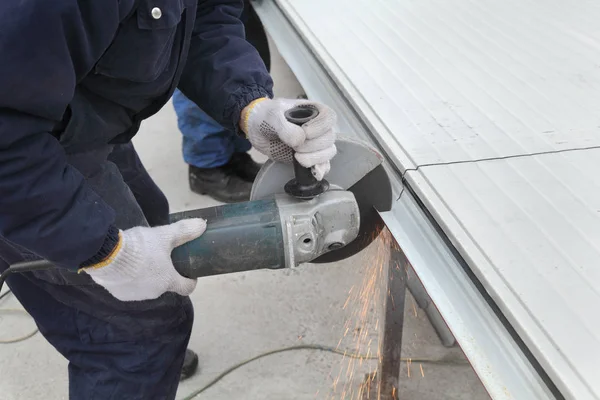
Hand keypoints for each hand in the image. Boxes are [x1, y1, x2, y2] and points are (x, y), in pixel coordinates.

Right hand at [83, 219, 206, 301]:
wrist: (107, 256)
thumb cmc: (141, 247)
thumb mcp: (165, 235)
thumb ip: (184, 231)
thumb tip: (203, 224)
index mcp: (168, 281)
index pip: (186, 288)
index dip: (190, 280)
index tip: (189, 272)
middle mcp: (154, 293)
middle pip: (165, 284)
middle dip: (165, 273)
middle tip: (160, 257)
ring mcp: (136, 296)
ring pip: (147, 286)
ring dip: (147, 276)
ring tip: (141, 259)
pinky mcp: (120, 295)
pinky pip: (130, 287)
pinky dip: (131, 279)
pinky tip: (125, 267)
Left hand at [241, 98, 336, 180]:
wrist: (256, 129)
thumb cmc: (266, 116)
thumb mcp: (272, 116)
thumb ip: (286, 127)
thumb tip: (300, 140)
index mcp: (314, 111)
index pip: (329, 118)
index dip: (320, 127)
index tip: (305, 132)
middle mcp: (318, 127)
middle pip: (329, 138)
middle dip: (313, 146)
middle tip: (295, 147)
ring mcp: (315, 143)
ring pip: (328, 152)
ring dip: (315, 158)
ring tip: (297, 157)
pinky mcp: (310, 158)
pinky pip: (323, 165)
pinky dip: (319, 170)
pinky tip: (311, 172)